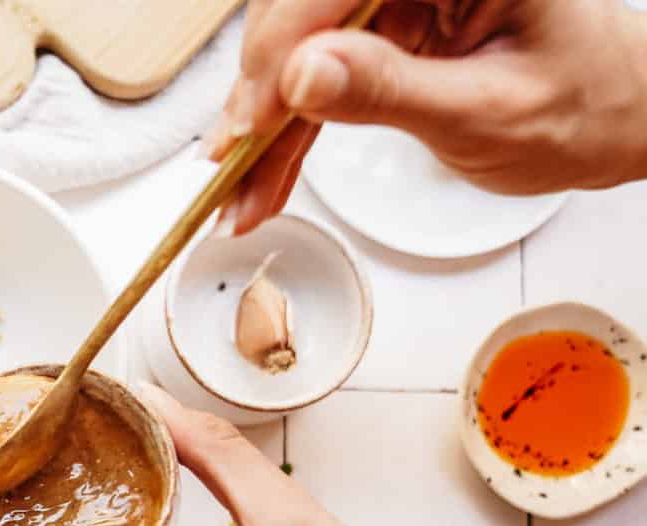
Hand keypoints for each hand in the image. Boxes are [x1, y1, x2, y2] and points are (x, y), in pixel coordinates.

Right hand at [207, 0, 646, 235]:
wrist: (612, 119)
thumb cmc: (582, 109)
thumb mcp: (487, 113)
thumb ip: (392, 91)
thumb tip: (304, 72)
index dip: (285, 44)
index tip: (255, 117)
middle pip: (303, 8)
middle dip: (259, 87)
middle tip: (233, 160)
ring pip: (296, 47)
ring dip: (260, 122)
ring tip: (238, 190)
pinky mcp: (380, 30)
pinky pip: (313, 76)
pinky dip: (284, 133)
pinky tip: (259, 179)